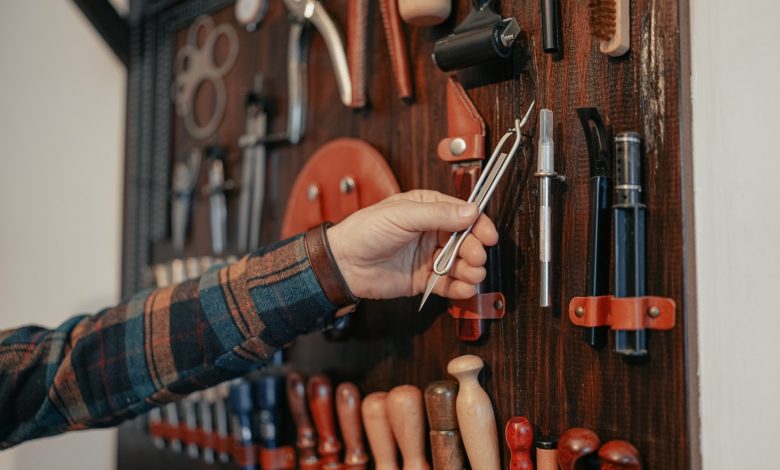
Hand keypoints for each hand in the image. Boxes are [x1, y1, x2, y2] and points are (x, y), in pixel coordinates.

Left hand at [327, 190, 498, 299]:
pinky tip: (464, 288)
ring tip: (472, 275)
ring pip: (461, 264)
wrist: (343, 264)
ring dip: (471, 270)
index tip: (489, 236)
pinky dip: (460, 288)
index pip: (462, 214)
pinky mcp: (424, 280)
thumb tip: (470, 211)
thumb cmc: (365, 231)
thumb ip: (439, 214)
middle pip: (466, 240)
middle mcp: (431, 232)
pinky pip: (449, 284)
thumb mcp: (403, 215)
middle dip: (475, 250)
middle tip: (476, 258)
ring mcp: (428, 257)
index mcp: (427, 209)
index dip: (478, 225)